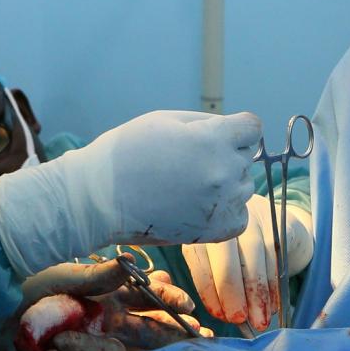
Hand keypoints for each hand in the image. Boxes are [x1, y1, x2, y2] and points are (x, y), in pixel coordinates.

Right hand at [0, 110, 261, 274]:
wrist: (98, 199)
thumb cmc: (125, 153)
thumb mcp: (162, 120)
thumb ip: (204, 122)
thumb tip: (230, 129)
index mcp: (212, 139)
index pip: (252, 127)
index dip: (235, 128)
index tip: (216, 134)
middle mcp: (223, 171)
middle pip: (246, 156)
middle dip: (225, 154)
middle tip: (189, 161)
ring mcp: (221, 203)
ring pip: (243, 186)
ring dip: (225, 182)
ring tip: (188, 184)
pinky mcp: (215, 230)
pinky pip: (240, 216)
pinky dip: (225, 210)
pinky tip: (199, 204)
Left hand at [16, 259, 210, 350]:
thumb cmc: (21, 287)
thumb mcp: (58, 275)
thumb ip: (93, 275)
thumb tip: (129, 265)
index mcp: (102, 292)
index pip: (144, 296)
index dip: (167, 299)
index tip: (188, 305)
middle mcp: (103, 319)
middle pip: (148, 328)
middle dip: (173, 331)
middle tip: (200, 336)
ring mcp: (92, 342)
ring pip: (124, 350)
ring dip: (119, 347)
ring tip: (83, 339)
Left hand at [181, 194, 314, 329]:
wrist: (265, 218)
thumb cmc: (231, 247)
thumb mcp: (211, 254)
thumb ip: (212, 278)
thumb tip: (222, 314)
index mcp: (199, 228)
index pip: (201, 261)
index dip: (209, 290)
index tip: (219, 314)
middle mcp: (223, 220)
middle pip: (227, 259)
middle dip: (233, 294)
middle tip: (239, 319)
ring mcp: (250, 219)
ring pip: (254, 260)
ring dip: (257, 295)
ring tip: (259, 320)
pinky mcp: (274, 225)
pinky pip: (275, 259)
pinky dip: (273, 286)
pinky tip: (272, 306)